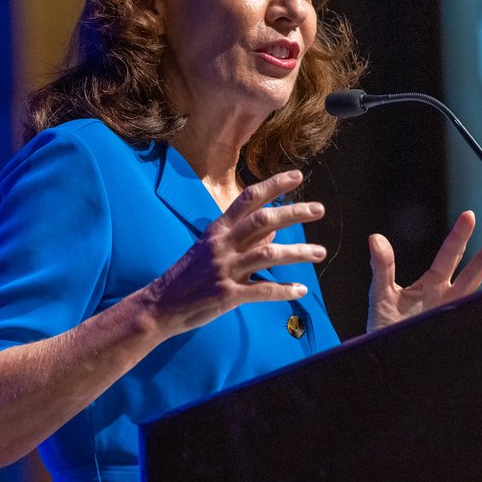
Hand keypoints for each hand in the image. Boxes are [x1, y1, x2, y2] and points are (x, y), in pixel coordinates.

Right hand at [141, 169, 325, 336]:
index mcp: (219, 230)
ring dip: (298, 252)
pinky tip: (301, 290)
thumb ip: (244, 237)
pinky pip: (262, 291)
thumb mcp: (212, 249)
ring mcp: (225, 269)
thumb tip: (276, 228)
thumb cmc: (190, 275)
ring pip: (268, 254)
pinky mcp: (227, 295)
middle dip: (294, 212)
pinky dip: (284, 290)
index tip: (297, 175)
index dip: (274, 185)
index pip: (249, 198)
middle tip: (319, 209)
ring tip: (320, 252)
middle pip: (263, 220)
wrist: (160, 306)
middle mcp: (223, 245)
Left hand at [366, 210, 481, 331]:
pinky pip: (476, 320)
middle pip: (470, 273)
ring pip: (477, 294)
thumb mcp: (381, 294)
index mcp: (431, 284)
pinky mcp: (454, 332)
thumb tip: (375, 238)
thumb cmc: (383, 327)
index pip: (449, 255)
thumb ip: (382, 266)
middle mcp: (447, 297)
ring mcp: (453, 314)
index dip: (459, 236)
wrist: (384, 360)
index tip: (469, 216)